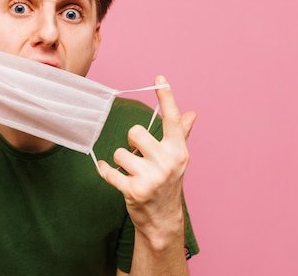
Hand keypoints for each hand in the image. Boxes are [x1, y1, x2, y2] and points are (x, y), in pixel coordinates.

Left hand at [97, 75, 195, 247]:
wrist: (163, 219)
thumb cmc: (168, 183)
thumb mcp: (176, 159)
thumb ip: (180, 134)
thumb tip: (191, 113)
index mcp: (178, 151)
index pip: (172, 119)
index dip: (166, 97)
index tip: (159, 78)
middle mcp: (168, 162)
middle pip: (135, 132)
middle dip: (131, 143)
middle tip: (138, 156)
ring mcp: (152, 178)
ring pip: (120, 152)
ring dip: (120, 162)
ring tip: (132, 173)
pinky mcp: (134, 191)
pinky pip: (109, 171)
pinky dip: (105, 171)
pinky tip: (109, 173)